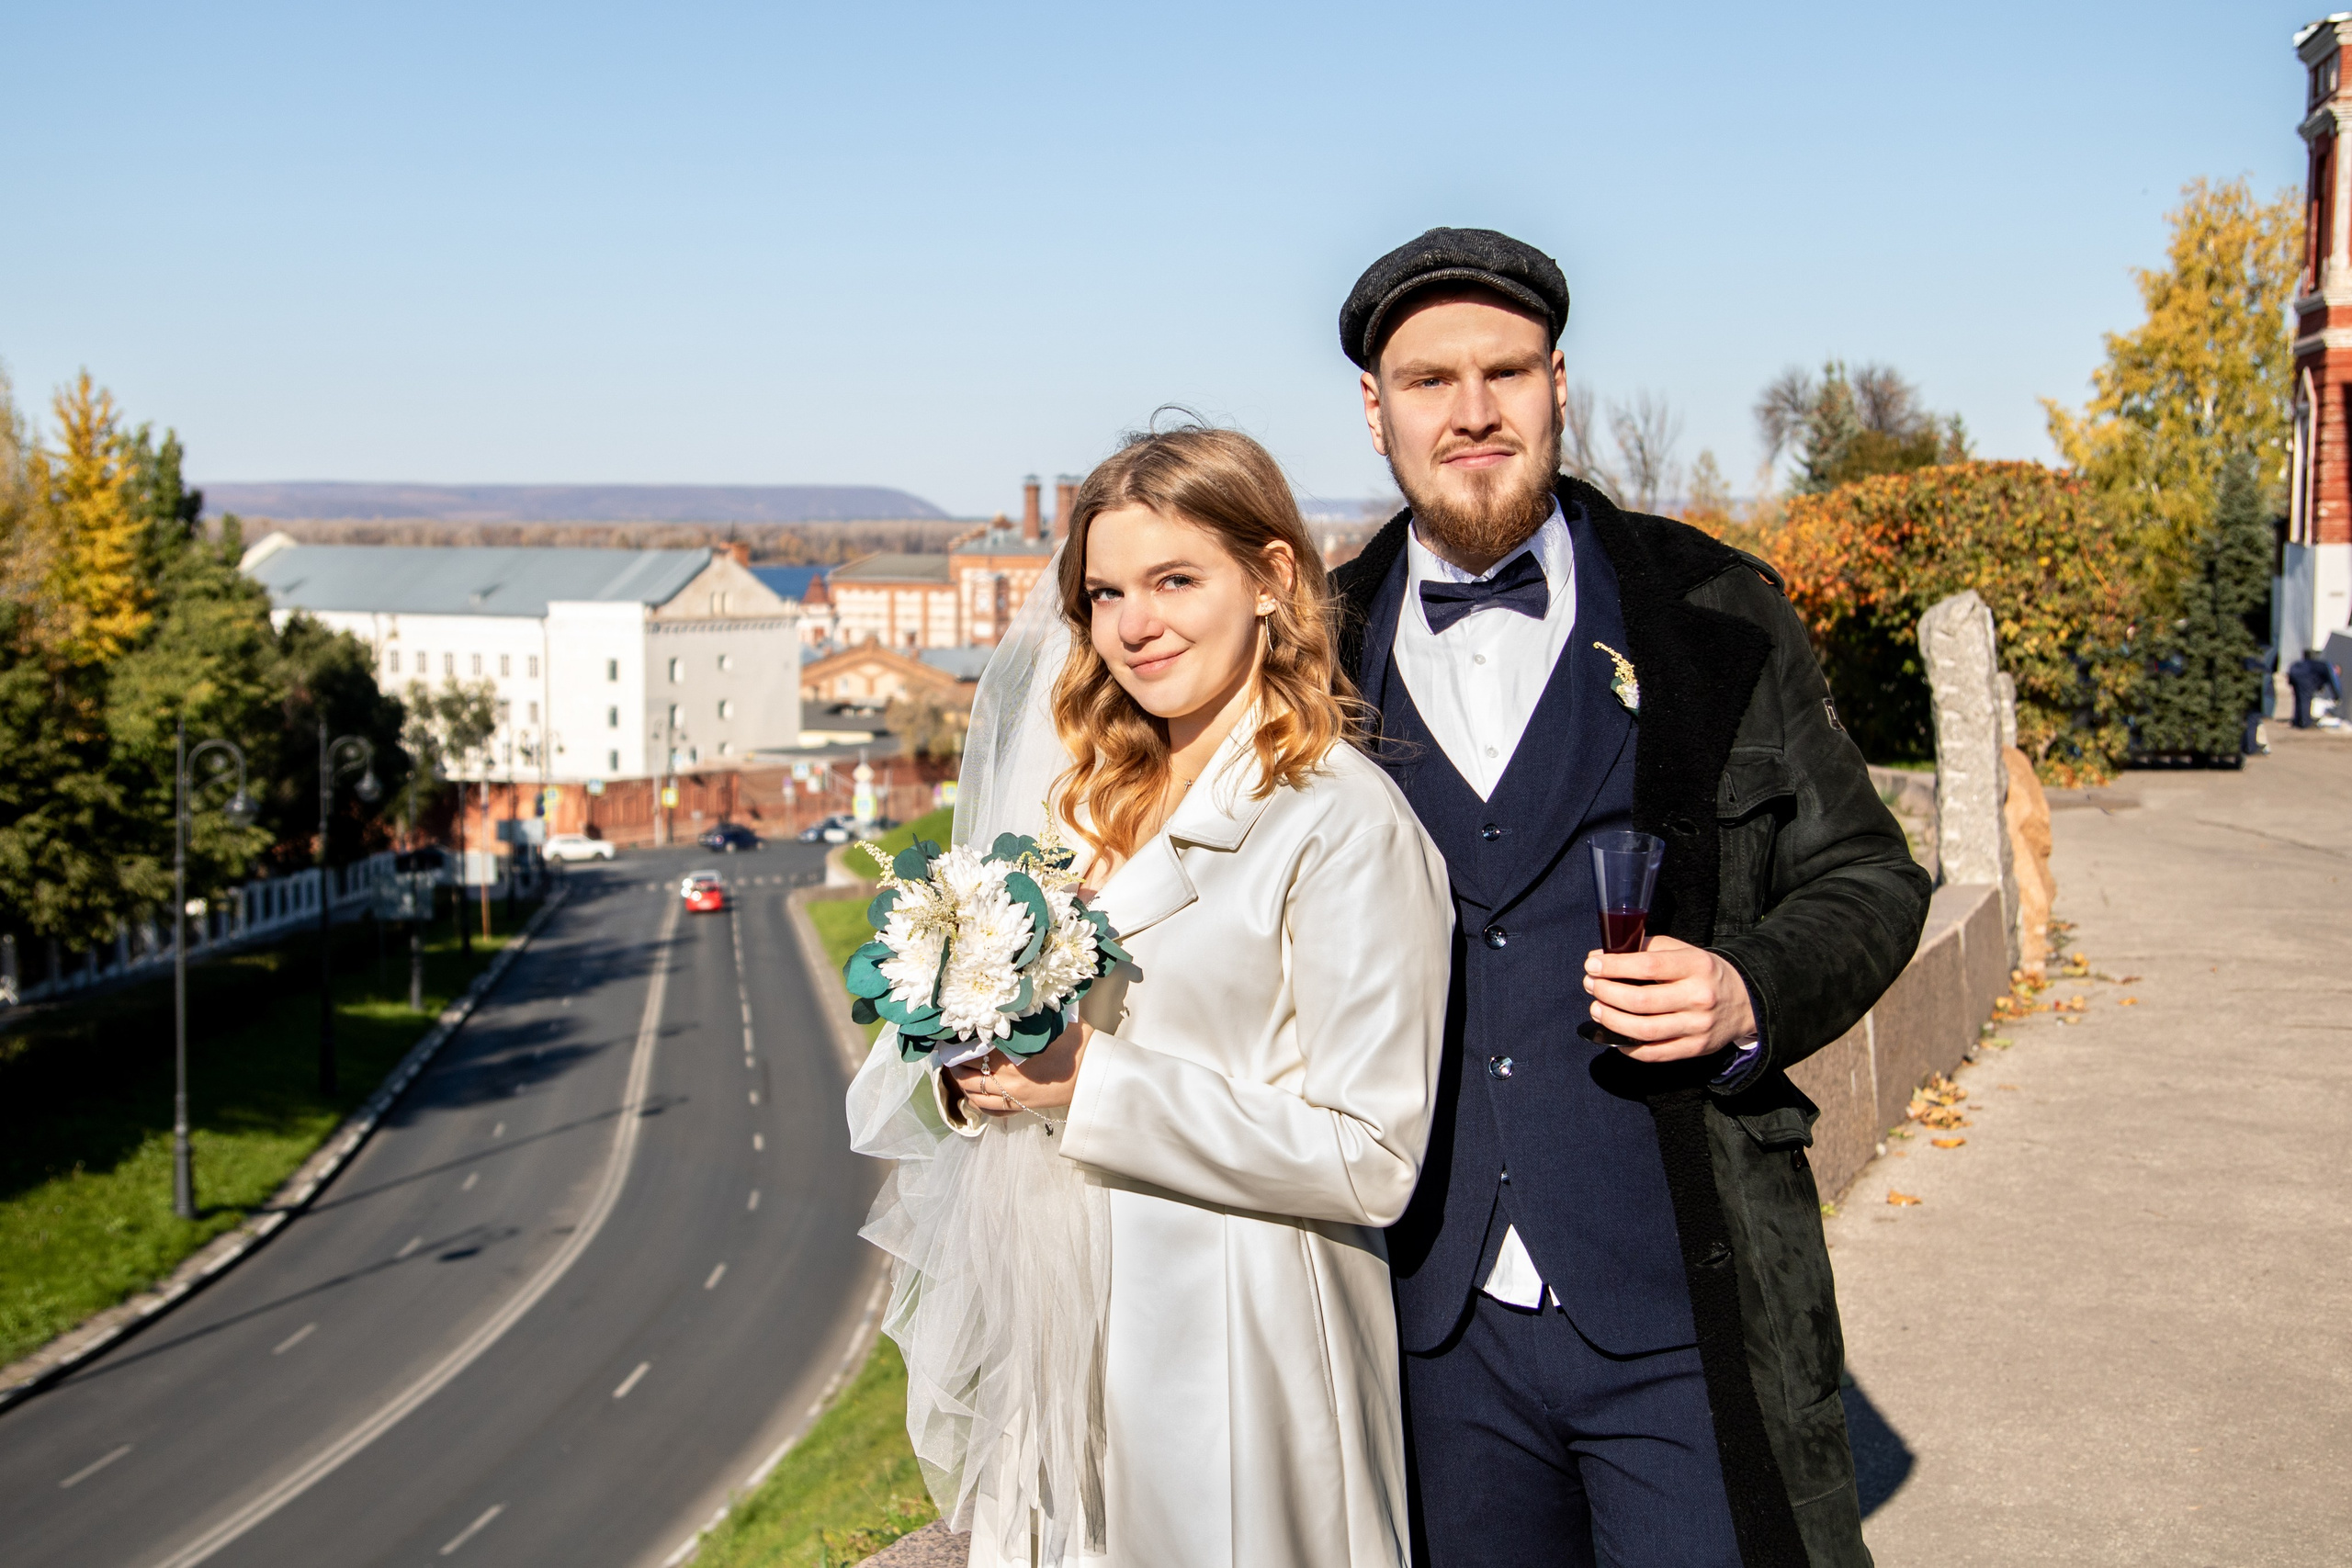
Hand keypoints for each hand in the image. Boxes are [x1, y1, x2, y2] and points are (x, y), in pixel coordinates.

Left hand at [946, 1019, 1091, 1116]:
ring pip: (974, 1094)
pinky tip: (975, 1092)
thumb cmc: (1077, 1044)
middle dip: (954, 1064)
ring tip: (959, 1071)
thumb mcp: (1051, 1022)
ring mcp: (1013, 1095)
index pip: (972, 1050)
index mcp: (1011, 1054)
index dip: (957, 1044)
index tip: (950, 1036)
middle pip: (967, 1073)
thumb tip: (1009, 1002)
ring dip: (962, 1083)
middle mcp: (1007, 1077)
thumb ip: (1027, 1016)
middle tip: (949, 1054)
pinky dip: (976, 1101)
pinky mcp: (1021, 1106)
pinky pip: (989, 1109)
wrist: (1095, 1072)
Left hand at [1583, 935, 1754, 1063]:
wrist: (1746, 1001)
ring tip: (1596, 1009)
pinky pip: (1654, 1054)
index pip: (1648, 967)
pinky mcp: (1695, 1049)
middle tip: (1591, 986)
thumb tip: (1602, 957)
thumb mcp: (1684, 951)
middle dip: (1607, 993)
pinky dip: (1628, 1047)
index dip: (1614, 967)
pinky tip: (1615, 1035)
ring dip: (1612, 1020)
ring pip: (1644, 1030)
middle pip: (1641, 1001)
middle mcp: (1699, 997)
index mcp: (1696, 966)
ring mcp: (1698, 1026)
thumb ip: (1647, 949)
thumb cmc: (1704, 973)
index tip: (1592, 965)